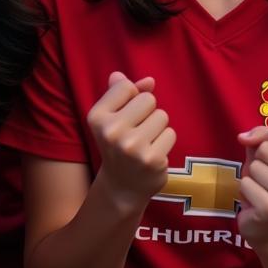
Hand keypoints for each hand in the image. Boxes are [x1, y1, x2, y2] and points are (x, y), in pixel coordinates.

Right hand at [88, 72, 175, 214]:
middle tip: (136, 132)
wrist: (122, 187)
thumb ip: (125, 92)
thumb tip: (149, 80)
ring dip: (157, 128)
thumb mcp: (112, 116)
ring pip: (162, 116)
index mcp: (97, 117)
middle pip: (148, 99)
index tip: (123, 116)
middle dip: (147, 112)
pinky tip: (152, 154)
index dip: (130, 98)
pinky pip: (170, 133)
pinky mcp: (152, 159)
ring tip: (144, 143)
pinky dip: (165, 142)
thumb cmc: (119, 143)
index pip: (126, 86)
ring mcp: (132, 147)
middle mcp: (112, 132)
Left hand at [236, 124, 267, 252]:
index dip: (266, 139)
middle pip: (265, 148)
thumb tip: (243, 137)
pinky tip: (257, 203)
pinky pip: (246, 183)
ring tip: (263, 190)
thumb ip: (263, 135)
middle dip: (259, 160)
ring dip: (253, 177)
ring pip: (254, 166)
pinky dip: (246, 191)